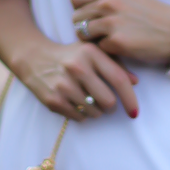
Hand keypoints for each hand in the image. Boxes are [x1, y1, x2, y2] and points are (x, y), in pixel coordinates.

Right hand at [12, 37, 139, 119]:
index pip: (118, 79)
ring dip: (97, 111)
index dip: (130, 98)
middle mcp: (77, 68)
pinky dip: (83, 114)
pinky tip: (76, 102)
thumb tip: (135, 82)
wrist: (34, 58)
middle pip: (108, 101)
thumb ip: (115, 64)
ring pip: (95, 112)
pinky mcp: (53, 100)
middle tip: (107, 103)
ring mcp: (64, 85)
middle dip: (111, 106)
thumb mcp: (92, 52)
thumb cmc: (71, 55)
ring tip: (88, 99)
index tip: (135, 112)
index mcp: (91, 54)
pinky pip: (80, 117)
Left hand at [70, 0, 169, 67]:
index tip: (90, 17)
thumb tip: (86, 7)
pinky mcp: (116, 42)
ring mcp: (112, 22)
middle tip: (99, 34)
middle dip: (84, 27)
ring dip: (91, 40)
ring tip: (107, 42)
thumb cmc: (155, 16)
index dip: (80, 9)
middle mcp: (109, 3)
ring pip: (81, 33)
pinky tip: (118, 49)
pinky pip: (97, 48)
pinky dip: (105, 51)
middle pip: (76, 17)